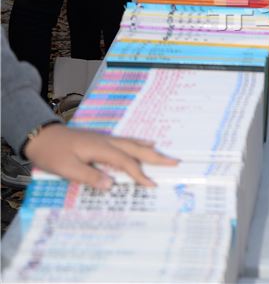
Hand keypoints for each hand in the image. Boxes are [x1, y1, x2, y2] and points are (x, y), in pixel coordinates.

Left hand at [23, 125, 178, 189]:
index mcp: (101, 148)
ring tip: (163, 153)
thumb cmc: (53, 153)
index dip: (140, 174)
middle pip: (135, 149)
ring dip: (148, 149)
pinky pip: (125, 142)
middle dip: (155, 156)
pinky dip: (137, 143)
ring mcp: (104, 139)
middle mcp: (106, 141)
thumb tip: (112, 185)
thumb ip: (90, 176)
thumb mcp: (67, 168)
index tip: (153, 185)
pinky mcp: (100, 140)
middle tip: (174, 161)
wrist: (41, 136)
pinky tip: (142, 143)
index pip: (126, 162)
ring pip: (132, 143)